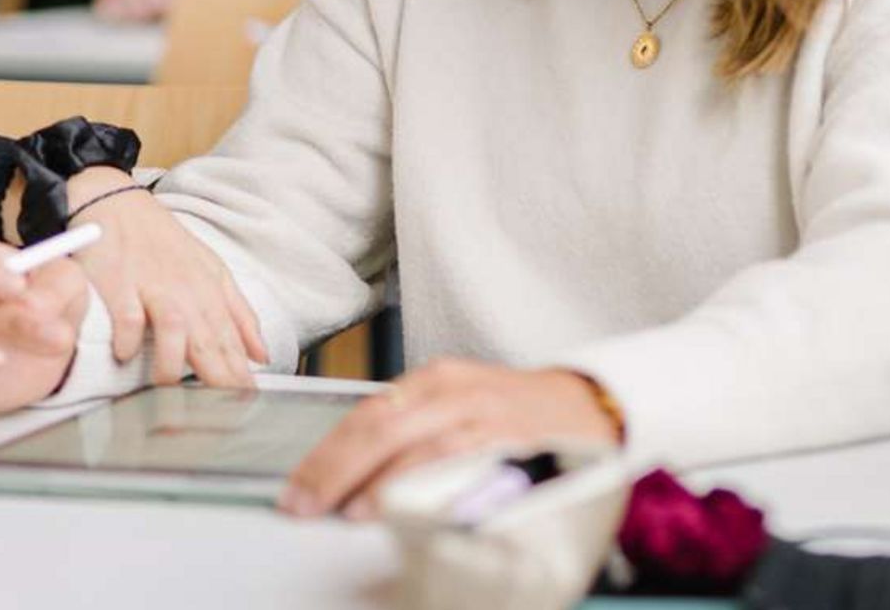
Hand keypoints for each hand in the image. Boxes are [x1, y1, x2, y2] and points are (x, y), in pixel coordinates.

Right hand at [65, 167, 266, 387]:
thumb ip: (238, 313)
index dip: (241, 375)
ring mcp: (152, 285)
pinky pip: (126, 316)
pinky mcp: (119, 283)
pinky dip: (126, 337)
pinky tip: (124, 355)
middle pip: (209, 339)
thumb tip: (263, 354)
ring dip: (172, 362)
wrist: (117, 202)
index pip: (231, 341)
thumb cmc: (162, 241)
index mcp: (209, 290)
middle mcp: (185, 290)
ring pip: (173, 328)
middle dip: (221, 378)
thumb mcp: (210, 270)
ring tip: (170, 390)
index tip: (250, 403)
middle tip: (227, 411)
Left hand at [280, 360, 619, 520]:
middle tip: (301, 502)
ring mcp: (481, 415)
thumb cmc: (519, 414)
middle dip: (332, 469)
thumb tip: (353, 473)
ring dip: (368, 481)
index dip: (326, 452)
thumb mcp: (460, 406)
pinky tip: (394, 504)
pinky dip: (419, 483)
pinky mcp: (507, 440)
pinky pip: (453, 462)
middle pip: (377, 427)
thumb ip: (414, 431)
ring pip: (412, 444)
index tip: (297, 485)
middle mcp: (454, 391)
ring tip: (338, 510)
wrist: (593, 404)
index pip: (365, 414)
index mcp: (436, 380)